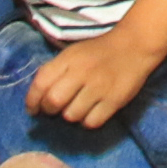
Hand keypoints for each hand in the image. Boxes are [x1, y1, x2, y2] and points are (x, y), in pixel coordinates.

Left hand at [30, 18, 166, 133]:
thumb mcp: (73, 54)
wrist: (134, 45)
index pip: (41, 83)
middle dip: (49, 111)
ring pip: (72, 115)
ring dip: (70, 116)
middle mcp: (82, 73)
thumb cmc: (98, 51)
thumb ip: (55, 72)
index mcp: (68, 59)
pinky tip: (91, 112)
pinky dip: (87, 121)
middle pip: (54, 102)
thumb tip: (38, 99)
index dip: (32, 100)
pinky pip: (92, 122)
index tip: (33, 109)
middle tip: (55, 110)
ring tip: (77, 108)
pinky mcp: (114, 100)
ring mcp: (99, 87)